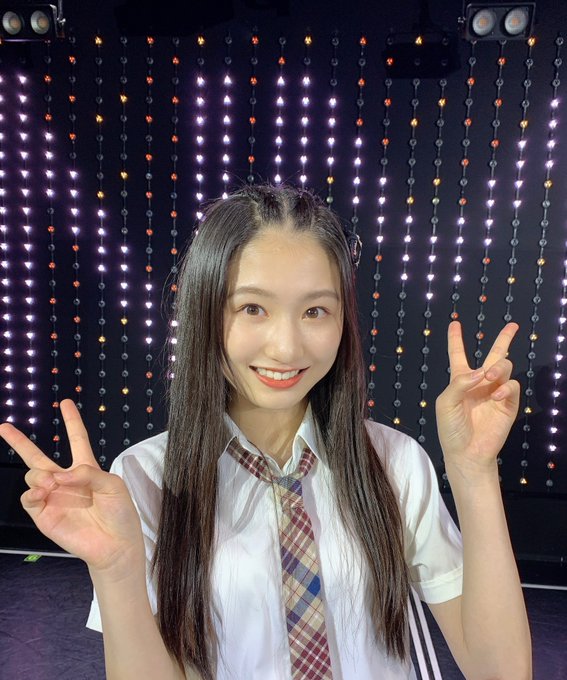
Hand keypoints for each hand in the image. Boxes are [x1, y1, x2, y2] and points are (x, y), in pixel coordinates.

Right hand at [0, 399, 143, 575]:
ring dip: (40, 474)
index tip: (66, 403)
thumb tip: (58, 475)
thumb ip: (88, 474)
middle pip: (39, 456)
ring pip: (33, 474)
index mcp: (86, 469)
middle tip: (3, 427)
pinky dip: (33, 492)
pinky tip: (44, 492)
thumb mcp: (113, 485)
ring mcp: (53, 497)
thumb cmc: (120, 513)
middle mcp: (66, 481)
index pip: (77, 439)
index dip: (72, 421)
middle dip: (19, 442)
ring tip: (52, 484)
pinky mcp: (45, 515)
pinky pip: (29, 498)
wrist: (116, 545)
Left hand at [436, 321, 520, 474]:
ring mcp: (495, 392)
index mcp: (460, 380)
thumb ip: (459, 383)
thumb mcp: (445, 403)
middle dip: (504, 339)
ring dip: (498, 368)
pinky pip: (512, 386)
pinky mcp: (508, 404)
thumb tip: (481, 371)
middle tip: (512, 326)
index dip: (456, 339)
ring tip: (489, 377)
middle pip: (494, 355)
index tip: (455, 323)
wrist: (466, 452)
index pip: (458, 355)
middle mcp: (479, 383)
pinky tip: (495, 395)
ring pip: (504, 367)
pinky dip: (505, 387)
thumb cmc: (451, 429)